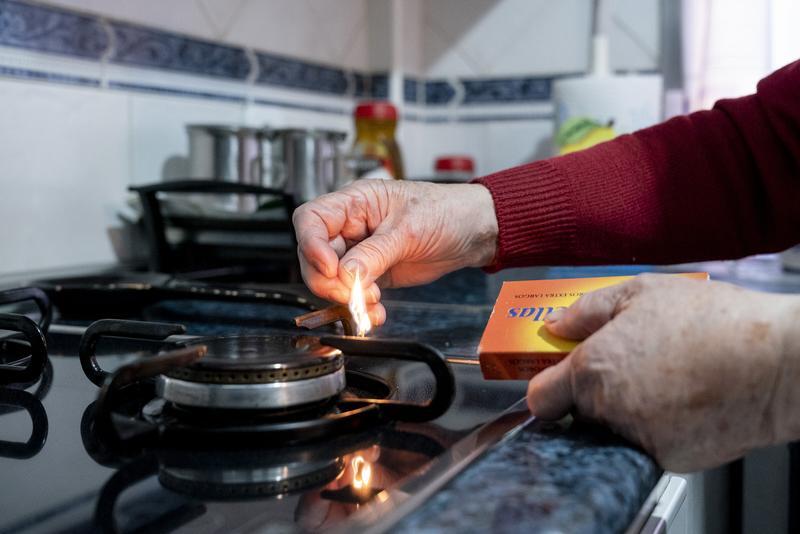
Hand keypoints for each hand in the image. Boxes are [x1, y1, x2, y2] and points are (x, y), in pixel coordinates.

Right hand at [292, 179, 497, 324]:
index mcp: (355, 202)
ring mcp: (361, 251)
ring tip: (372, 301)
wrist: (473, 232)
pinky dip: (361, 306)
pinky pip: (353, 292)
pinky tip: (377, 310)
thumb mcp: (409, 230)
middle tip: (351, 293)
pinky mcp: (373, 272)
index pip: (311, 219)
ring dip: (347, 297)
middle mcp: (352, 226)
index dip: (311, 245)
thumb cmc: (446, 211)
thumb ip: (374, 253)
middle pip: (315, 255)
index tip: (330, 268)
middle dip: (329, 280)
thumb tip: (345, 274)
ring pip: (332, 279)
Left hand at [527, 274, 799, 471]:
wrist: (777, 363)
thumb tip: (557, 325)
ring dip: (624, 412)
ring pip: (612, 431)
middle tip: (626, 369)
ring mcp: (637, 439)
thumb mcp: (641, 292)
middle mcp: (608, 411)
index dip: (548, 388)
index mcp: (592, 370)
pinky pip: (646, 445)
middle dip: (591, 396)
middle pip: (578, 415)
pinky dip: (657, 428)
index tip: (558, 381)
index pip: (541, 399)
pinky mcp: (668, 460)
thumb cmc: (713, 322)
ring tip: (663, 381)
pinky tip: (682, 400)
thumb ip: (588, 310)